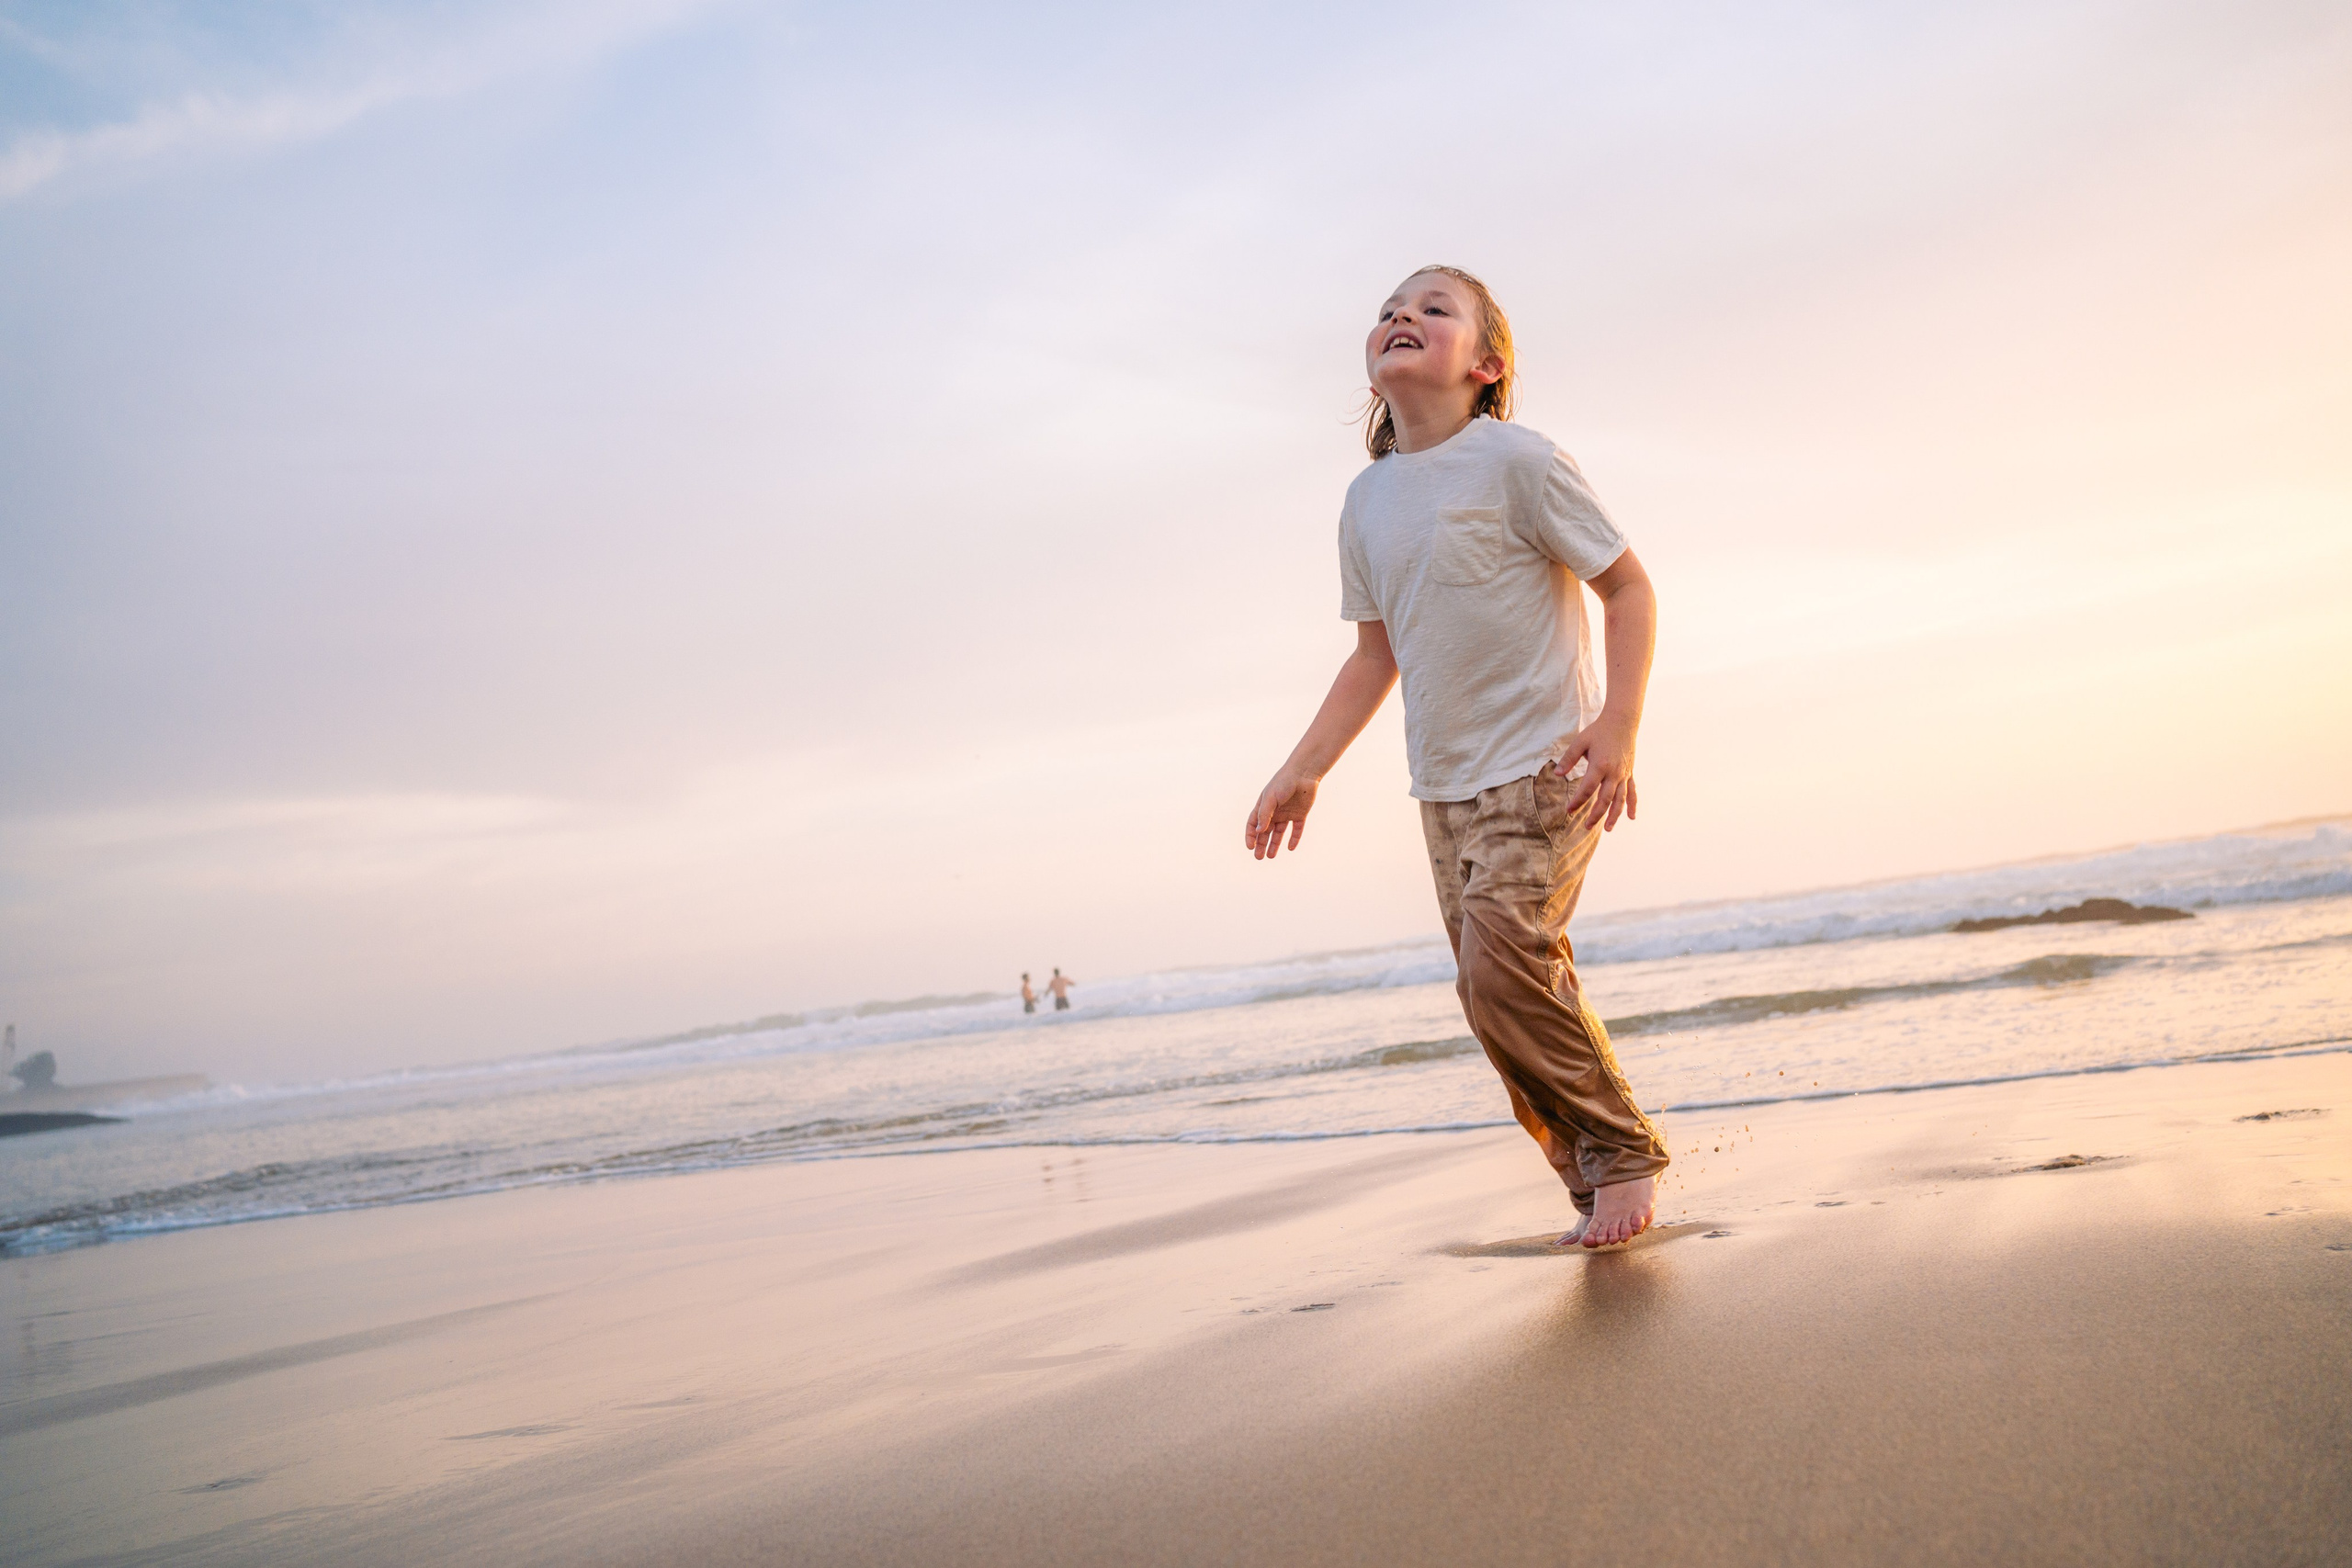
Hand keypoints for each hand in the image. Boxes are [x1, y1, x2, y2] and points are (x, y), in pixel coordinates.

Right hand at [1245, 767, 1320, 860]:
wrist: (1304, 773)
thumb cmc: (1284, 782)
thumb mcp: (1271, 798)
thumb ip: (1264, 814)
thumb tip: (1258, 831)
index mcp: (1264, 806)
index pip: (1253, 824)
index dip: (1250, 836)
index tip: (1250, 847)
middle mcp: (1274, 812)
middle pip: (1265, 832)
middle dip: (1261, 844)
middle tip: (1259, 857)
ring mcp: (1287, 814)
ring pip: (1279, 833)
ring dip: (1275, 845)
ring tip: (1270, 857)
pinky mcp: (1300, 814)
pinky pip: (1296, 830)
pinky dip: (1294, 839)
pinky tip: (1290, 848)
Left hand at [1552, 713, 1638, 831]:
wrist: (1622, 722)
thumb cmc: (1598, 731)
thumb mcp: (1580, 742)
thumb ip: (1568, 759)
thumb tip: (1557, 774)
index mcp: (1600, 765)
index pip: (1587, 789)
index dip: (1578, 801)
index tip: (1569, 810)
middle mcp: (1614, 772)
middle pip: (1605, 799)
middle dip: (1595, 814)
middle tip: (1585, 826)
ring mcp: (1624, 774)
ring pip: (1620, 799)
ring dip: (1614, 815)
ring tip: (1607, 829)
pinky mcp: (1630, 772)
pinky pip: (1632, 792)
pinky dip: (1632, 805)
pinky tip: (1631, 817)